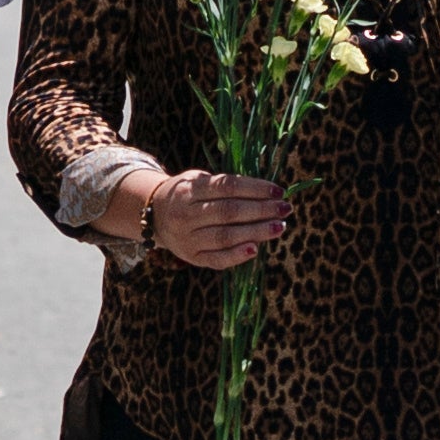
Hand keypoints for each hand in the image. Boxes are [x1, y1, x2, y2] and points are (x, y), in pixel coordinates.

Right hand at [131, 168, 287, 270]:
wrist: (154, 216)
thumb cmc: (188, 195)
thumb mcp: (198, 181)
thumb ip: (225, 185)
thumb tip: (266, 194)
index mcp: (189, 190)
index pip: (227, 187)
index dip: (255, 189)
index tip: (278, 191)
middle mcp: (186, 214)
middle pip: (229, 212)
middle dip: (261, 210)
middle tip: (285, 209)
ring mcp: (188, 238)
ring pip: (226, 236)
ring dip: (256, 232)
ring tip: (279, 226)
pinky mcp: (192, 257)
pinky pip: (217, 259)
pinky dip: (237, 256)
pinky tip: (256, 249)